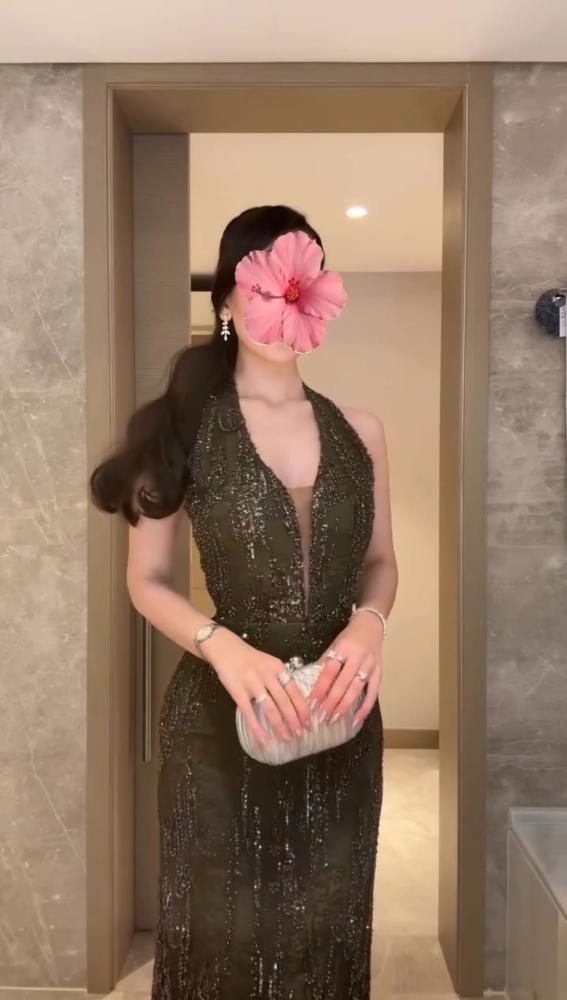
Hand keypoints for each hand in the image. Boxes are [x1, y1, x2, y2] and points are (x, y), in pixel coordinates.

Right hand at [201, 628, 311, 746]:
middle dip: (293, 720)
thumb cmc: (249, 658)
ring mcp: (252, 683)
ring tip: (285, 737)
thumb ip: (280, 679)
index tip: (308, 721)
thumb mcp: (269, 663)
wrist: (225, 648)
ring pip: (269, 708)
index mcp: (278, 668)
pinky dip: (256, 728)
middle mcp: (267, 675)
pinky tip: (262, 739)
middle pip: (284, 701)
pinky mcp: (237, 691)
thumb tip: (295, 702)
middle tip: (299, 734)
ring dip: (279, 725)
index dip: (302, 707)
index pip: (294, 690)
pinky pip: (249, 712)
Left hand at [308, 613, 383, 727]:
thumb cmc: (349, 637)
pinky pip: (373, 693)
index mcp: (343, 648)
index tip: (312, 702)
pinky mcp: (379, 673)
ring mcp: (370, 666)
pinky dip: (365, 708)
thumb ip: (326, 662)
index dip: (321, 687)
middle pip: (343, 682)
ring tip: (334, 718)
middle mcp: (358, 657)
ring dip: (344, 705)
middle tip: (321, 716)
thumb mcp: (334, 644)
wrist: (371, 625)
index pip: (330, 670)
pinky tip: (356, 719)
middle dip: (331, 700)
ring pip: (356, 689)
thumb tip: (313, 684)